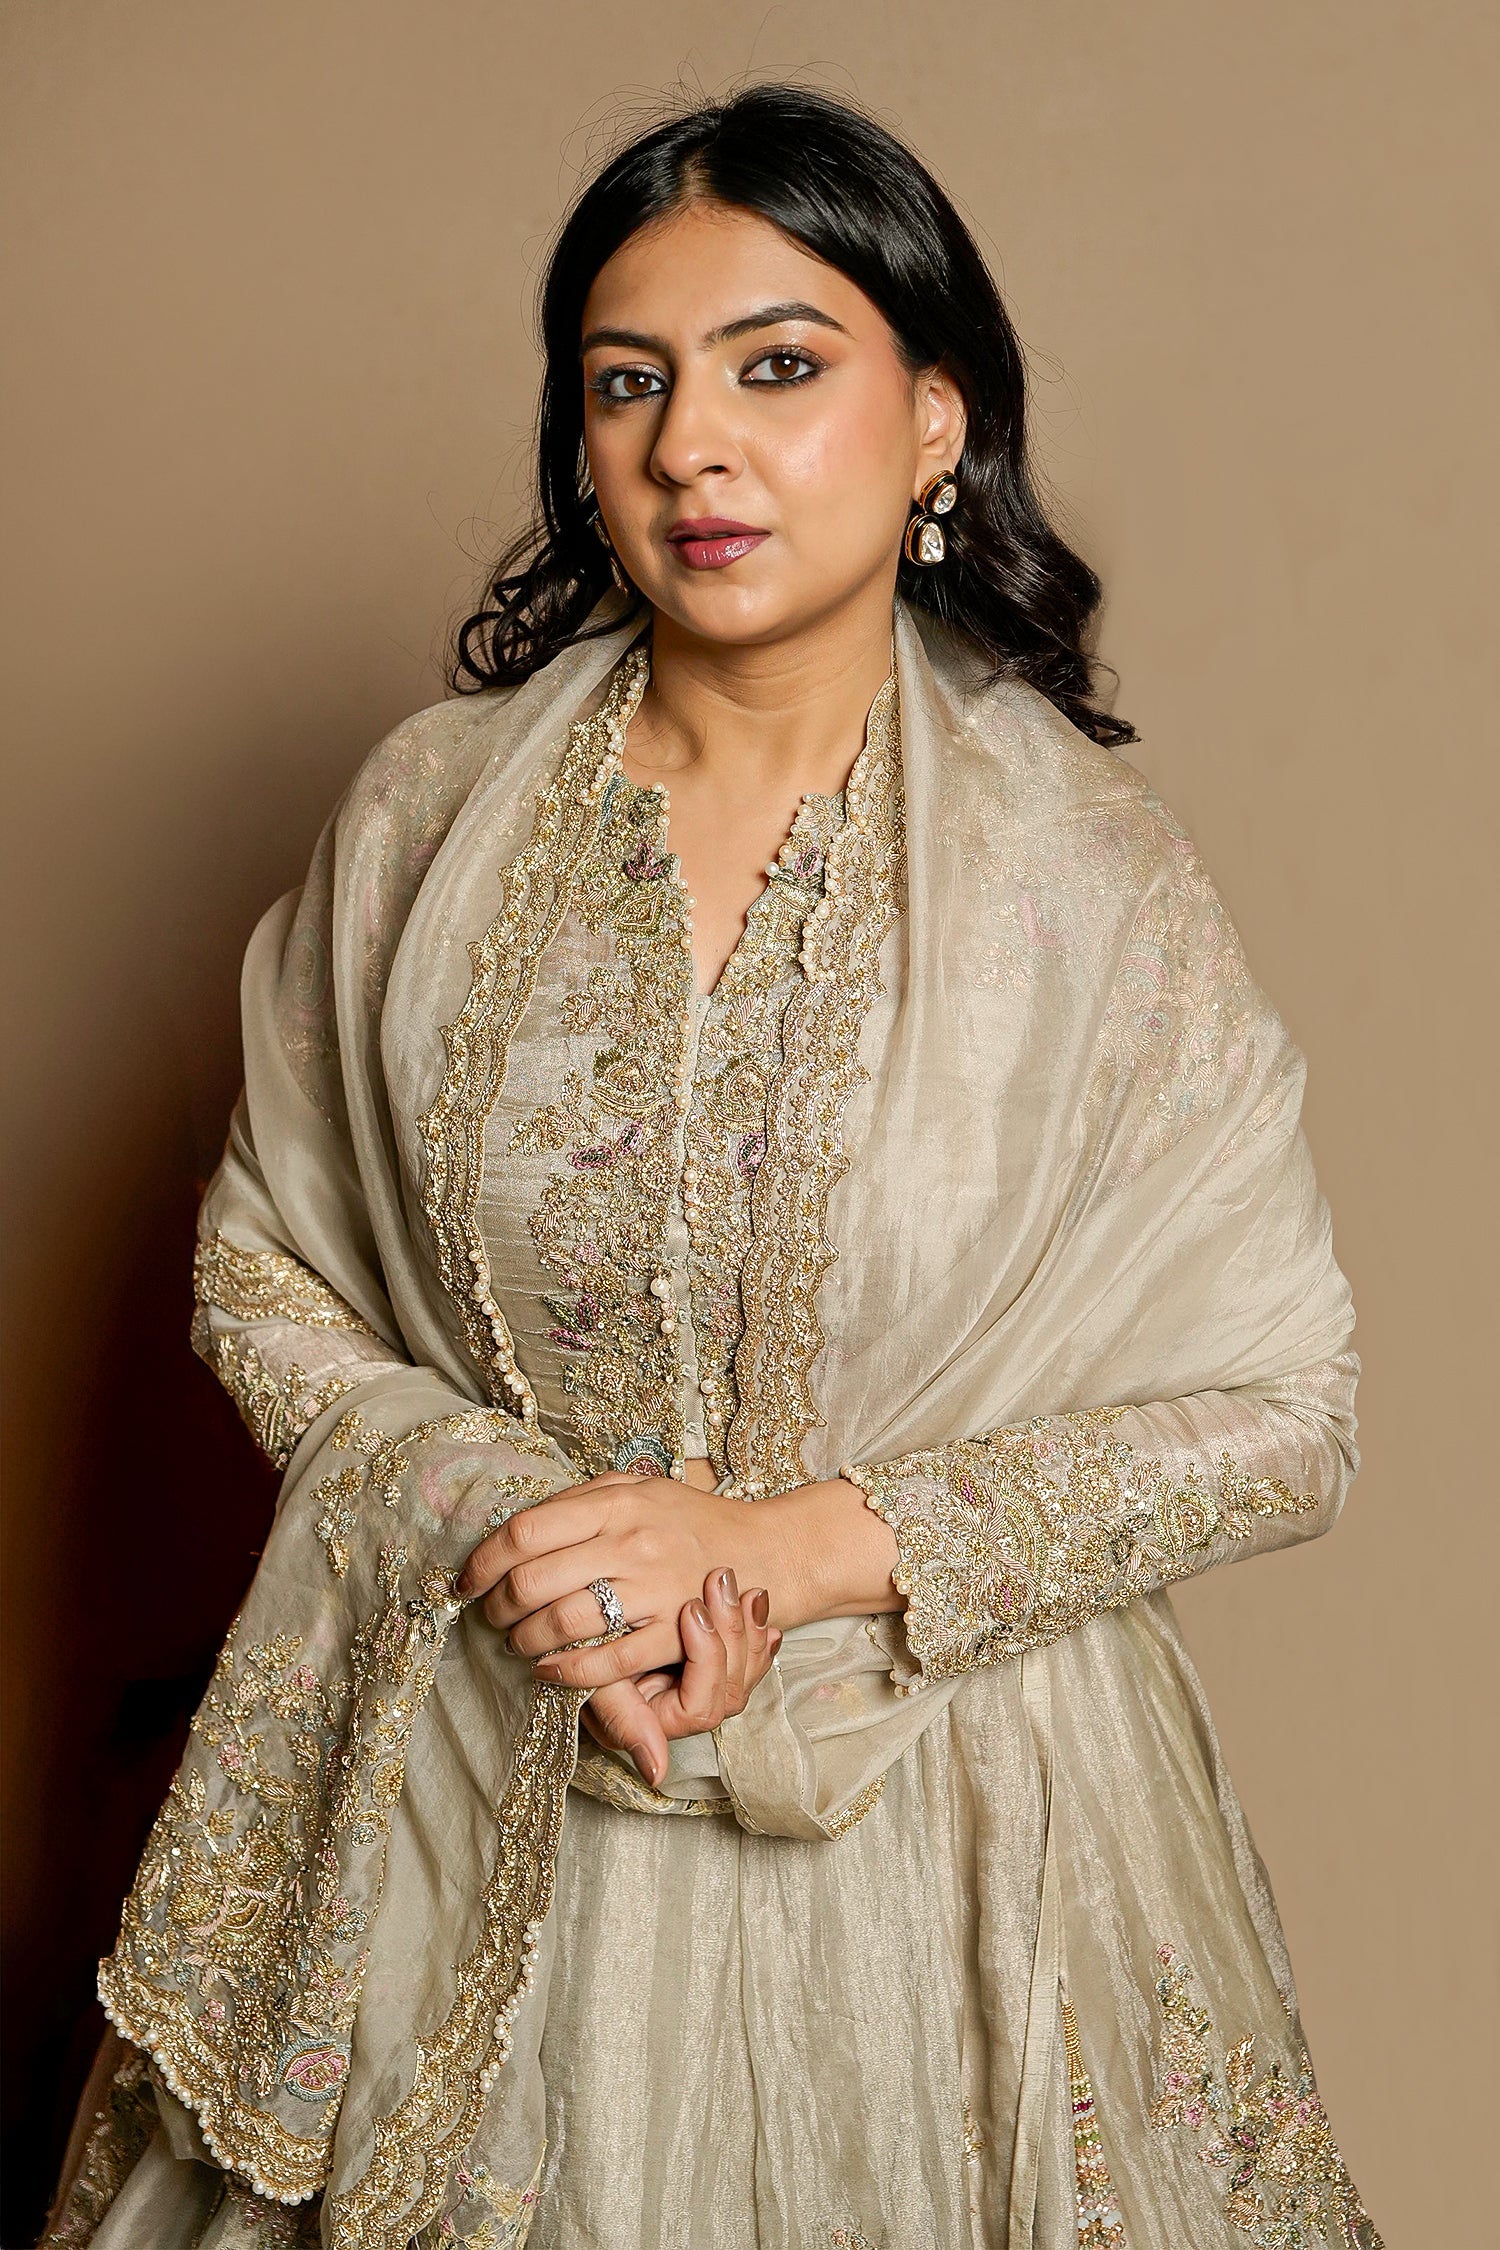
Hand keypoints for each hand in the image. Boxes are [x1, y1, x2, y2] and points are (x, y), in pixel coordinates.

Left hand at [456, 1471, 773, 1687]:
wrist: (763, 1549)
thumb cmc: (689, 1520)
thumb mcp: (637, 1489)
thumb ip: (581, 1500)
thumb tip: (518, 1524)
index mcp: (616, 1502)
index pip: (524, 1531)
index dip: (484, 1561)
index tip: (468, 1580)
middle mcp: (632, 1542)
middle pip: (533, 1581)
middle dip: (498, 1606)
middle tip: (490, 1615)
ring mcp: (654, 1588)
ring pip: (562, 1623)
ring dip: (525, 1641)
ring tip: (519, 1642)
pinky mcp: (674, 1632)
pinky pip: (607, 1662)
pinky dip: (566, 1673)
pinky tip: (550, 1670)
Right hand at [579, 1571, 781, 1788]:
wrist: (578, 1623)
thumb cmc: (578, 1656)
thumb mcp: (596, 1685)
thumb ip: (623, 1720)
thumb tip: (656, 1773)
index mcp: (663, 1722)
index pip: (703, 1707)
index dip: (704, 1659)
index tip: (691, 1610)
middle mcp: (689, 1710)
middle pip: (733, 1685)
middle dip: (733, 1631)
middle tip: (720, 1579)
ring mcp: (709, 1684)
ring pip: (746, 1667)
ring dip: (747, 1625)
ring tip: (739, 1583)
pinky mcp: (719, 1660)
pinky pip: (751, 1652)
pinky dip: (757, 1627)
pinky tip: (756, 1600)